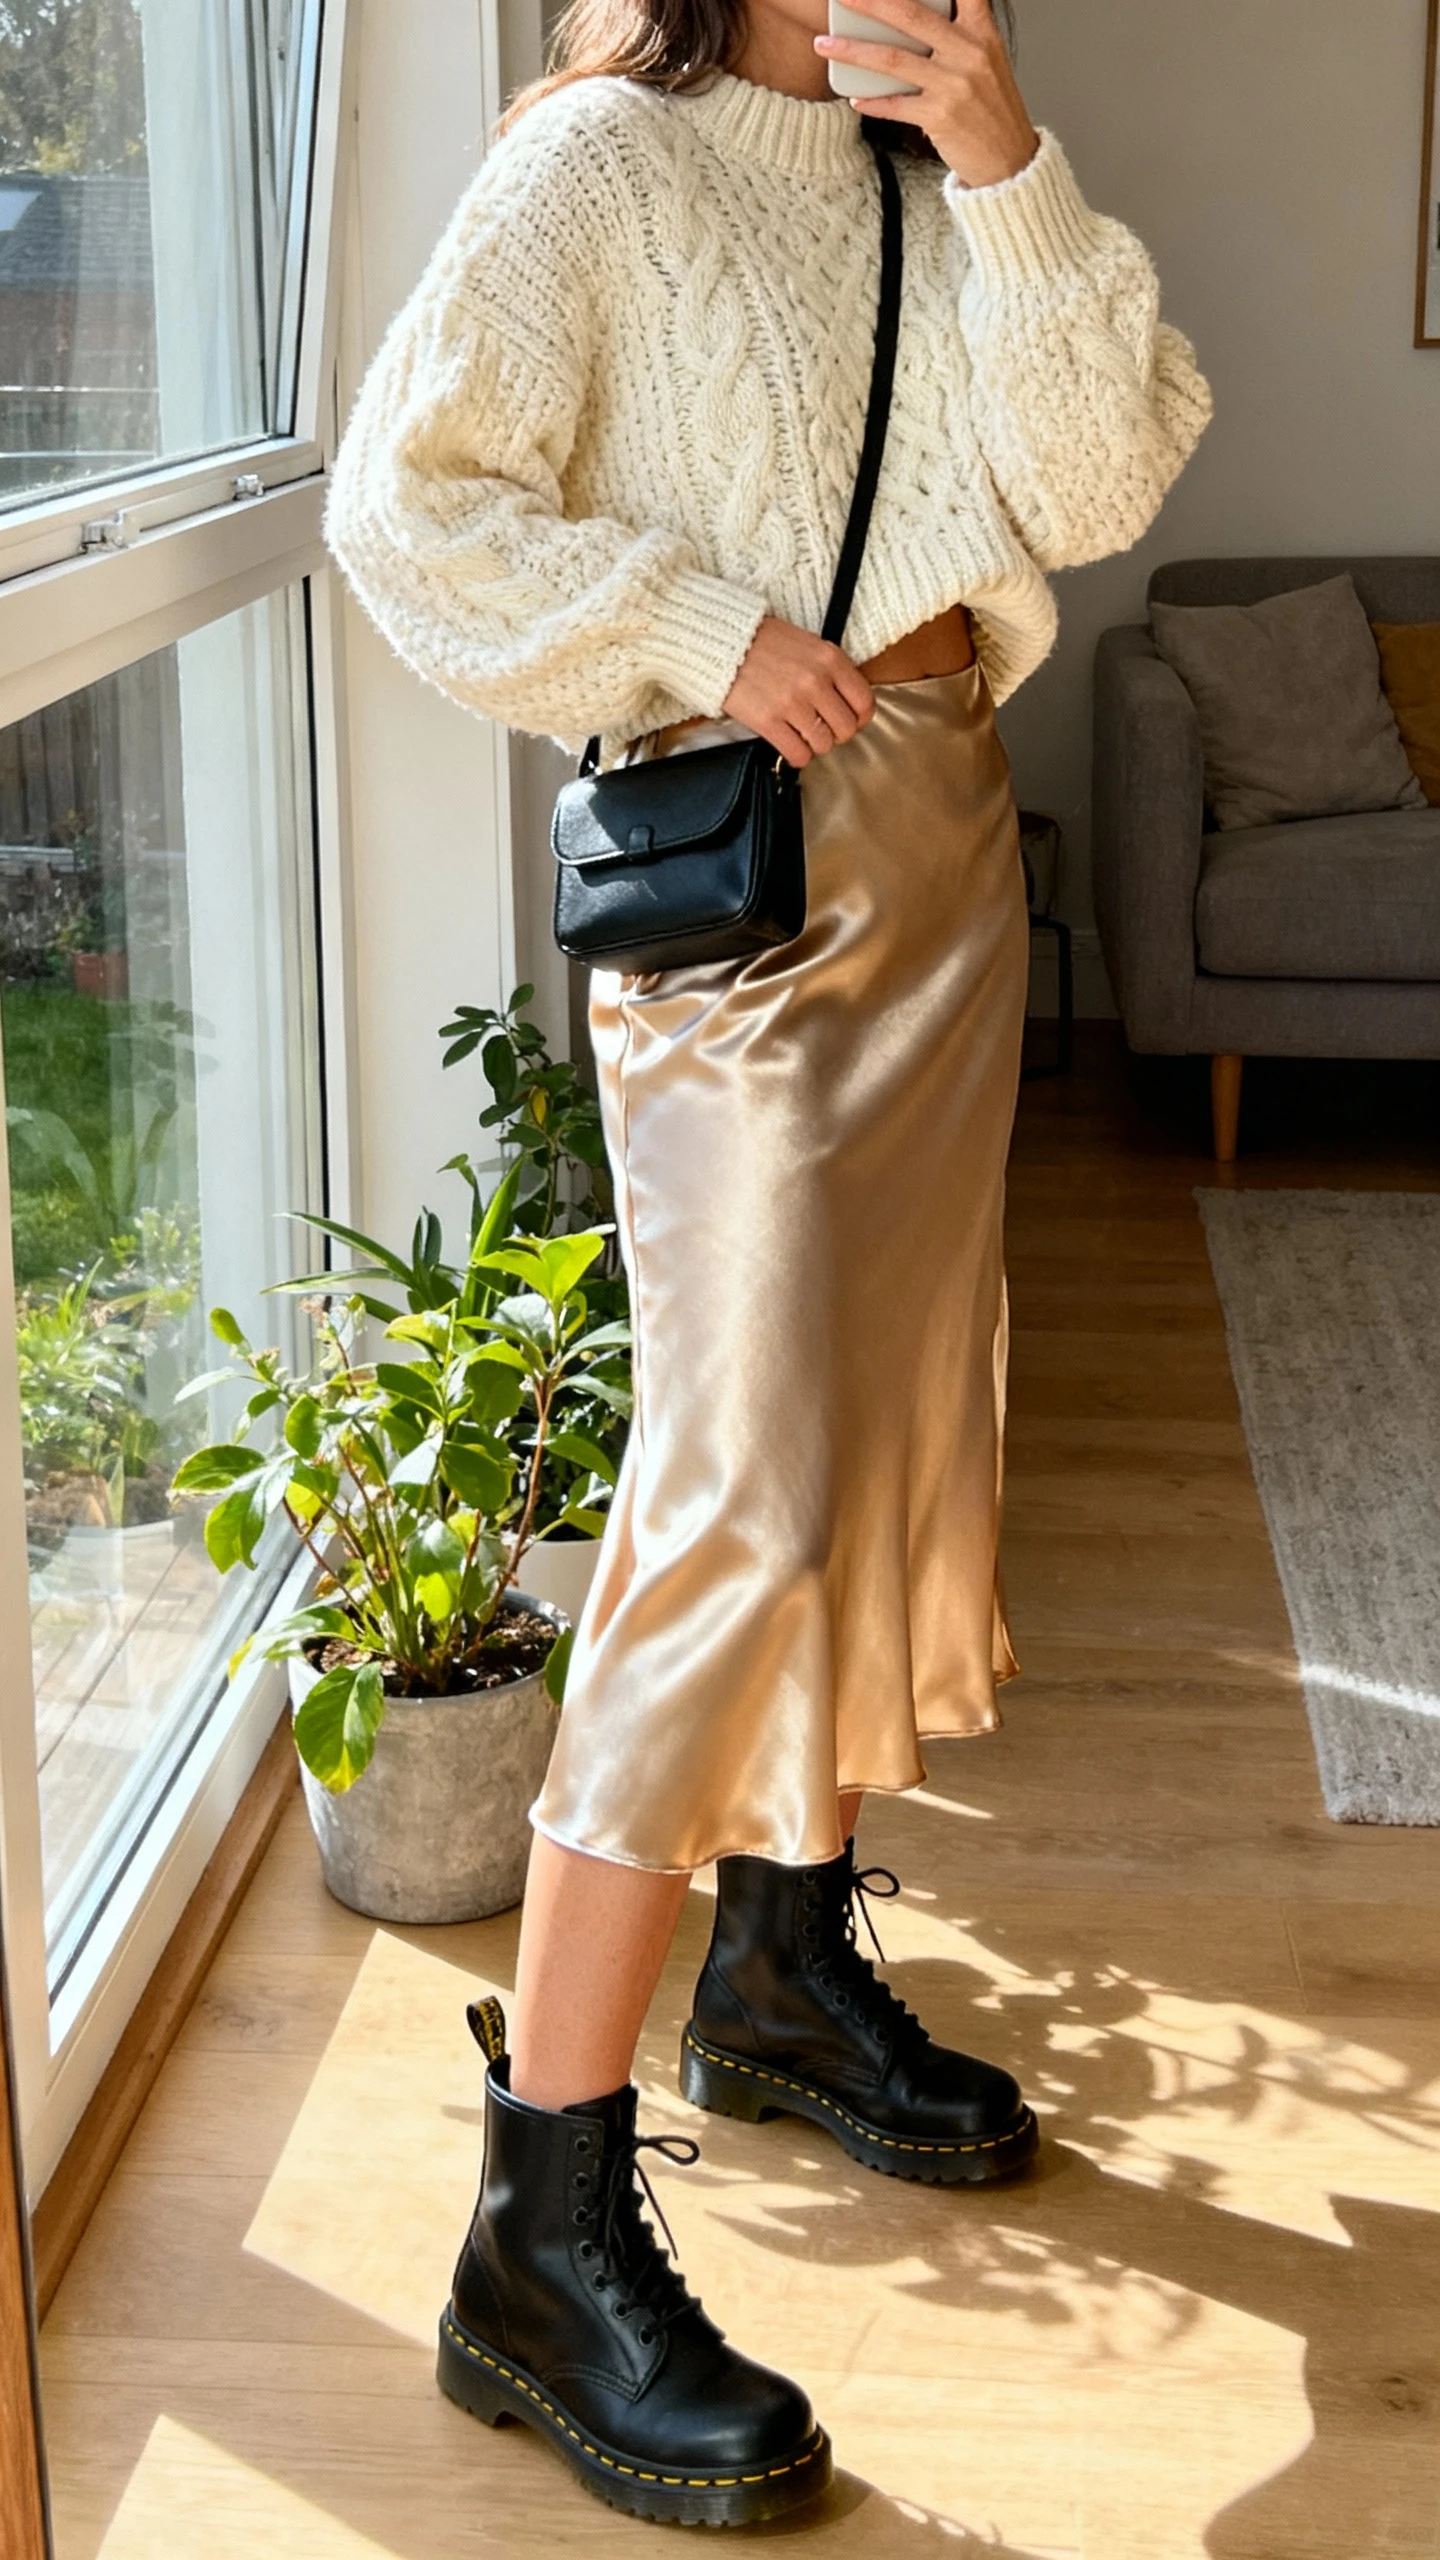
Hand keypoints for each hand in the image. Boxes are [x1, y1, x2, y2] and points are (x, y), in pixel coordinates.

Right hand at [724, 615, 874, 765]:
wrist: (725, 642)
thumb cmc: (765, 642)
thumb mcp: (809, 644)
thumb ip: (831, 670)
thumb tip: (848, 702)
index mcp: (830, 659)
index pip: (864, 702)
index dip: (859, 718)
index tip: (849, 720)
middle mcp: (815, 682)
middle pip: (846, 728)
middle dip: (836, 733)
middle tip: (822, 727)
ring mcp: (792, 703)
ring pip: (824, 745)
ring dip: (815, 744)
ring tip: (802, 733)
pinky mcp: (768, 721)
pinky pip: (798, 754)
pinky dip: (796, 755)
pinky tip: (789, 743)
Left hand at [815, 0, 1038, 188]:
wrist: (1010, 160)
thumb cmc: (993, 109)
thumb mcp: (987, 60)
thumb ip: (959, 34)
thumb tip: (909, 20)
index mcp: (982, 32)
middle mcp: (968, 53)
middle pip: (910, 16)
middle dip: (869, 2)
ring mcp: (954, 85)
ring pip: (892, 60)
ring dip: (852, 51)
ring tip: (824, 45)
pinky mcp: (940, 117)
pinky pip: (895, 105)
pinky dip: (872, 102)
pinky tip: (855, 98)